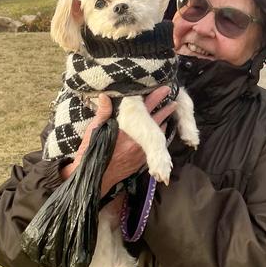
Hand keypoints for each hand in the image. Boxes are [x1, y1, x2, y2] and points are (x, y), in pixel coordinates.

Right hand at [61, 87, 176, 193]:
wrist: (94, 177)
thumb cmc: (91, 152)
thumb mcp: (94, 130)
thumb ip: (102, 112)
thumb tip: (104, 95)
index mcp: (126, 129)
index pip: (144, 109)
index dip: (155, 98)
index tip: (165, 89)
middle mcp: (137, 140)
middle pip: (156, 121)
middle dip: (165, 109)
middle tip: (174, 101)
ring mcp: (141, 151)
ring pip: (158, 134)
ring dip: (163, 123)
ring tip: (170, 113)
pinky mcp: (141, 160)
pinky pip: (155, 146)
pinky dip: (158, 137)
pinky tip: (160, 131)